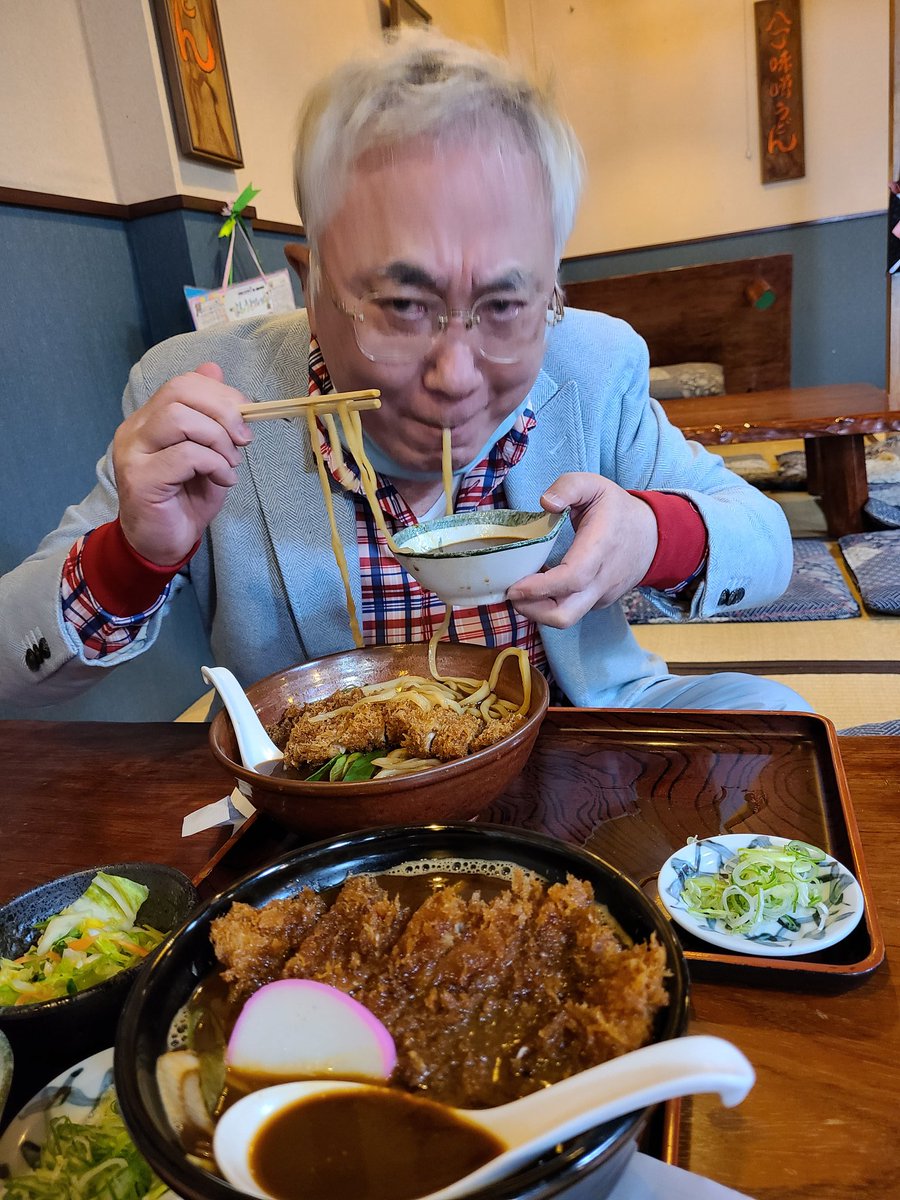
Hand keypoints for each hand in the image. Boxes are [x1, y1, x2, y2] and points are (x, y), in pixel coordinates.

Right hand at [112, 362, 252, 564]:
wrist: (164, 544)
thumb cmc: (186, 499)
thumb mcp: (207, 451)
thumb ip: (209, 414)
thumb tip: (214, 368)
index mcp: (149, 419)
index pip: (183, 383)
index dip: (221, 394)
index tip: (245, 419)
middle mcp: (135, 429)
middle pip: (179, 391)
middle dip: (223, 410)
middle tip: (243, 440)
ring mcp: (133, 452)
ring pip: (179, 418)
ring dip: (218, 439)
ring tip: (230, 464)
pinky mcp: (140, 478)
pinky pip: (185, 455)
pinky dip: (214, 464)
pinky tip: (222, 480)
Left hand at [506, 473, 657, 627]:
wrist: (652, 536)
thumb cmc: (618, 510)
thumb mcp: (595, 485)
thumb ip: (569, 486)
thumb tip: (546, 503)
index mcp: (601, 547)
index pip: (572, 578)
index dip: (540, 588)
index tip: (515, 586)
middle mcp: (603, 578)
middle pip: (566, 614)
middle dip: (532, 611)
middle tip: (511, 593)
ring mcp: (602, 594)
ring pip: (566, 618)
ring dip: (538, 611)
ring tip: (521, 590)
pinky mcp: (598, 602)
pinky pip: (572, 610)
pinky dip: (550, 604)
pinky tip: (540, 586)